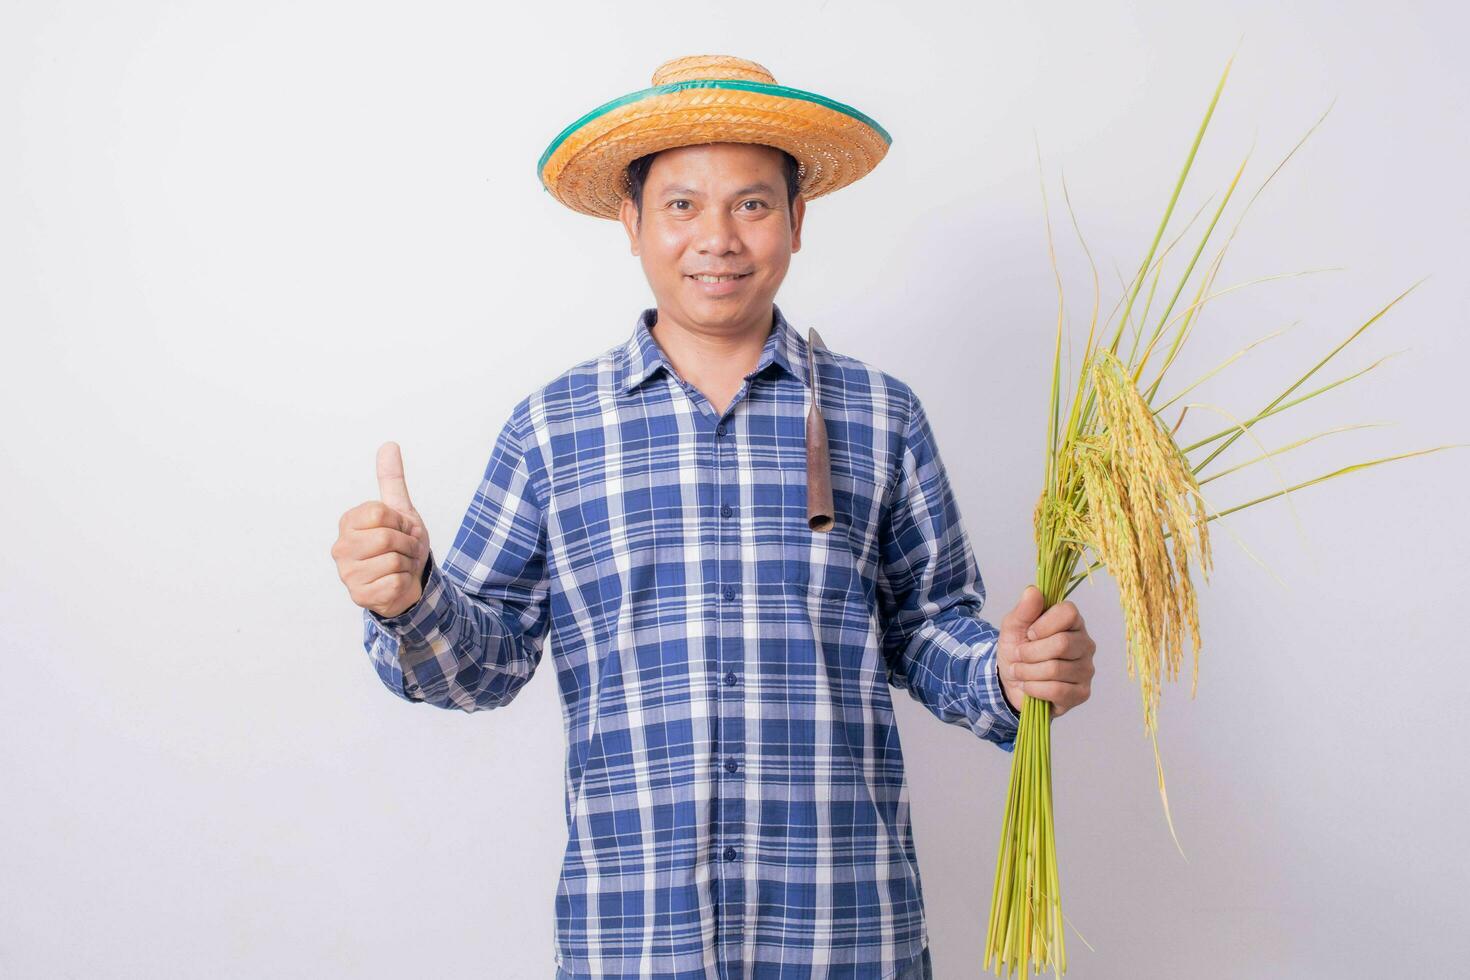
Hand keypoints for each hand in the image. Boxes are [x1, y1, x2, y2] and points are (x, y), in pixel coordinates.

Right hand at [331, 441, 431, 618]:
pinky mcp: (359, 596)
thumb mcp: (401, 511)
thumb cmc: (402, 546)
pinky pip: (395, 583)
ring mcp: (347, 574)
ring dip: (406, 564)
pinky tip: (395, 583)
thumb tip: (389, 445)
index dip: (400, 521)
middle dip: (407, 544)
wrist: (411, 581)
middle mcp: (341, 547)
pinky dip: (404, 582)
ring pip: (392, 561)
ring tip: (399, 566)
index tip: (399, 529)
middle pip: (386, 538)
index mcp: (349, 523)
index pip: (380, 513)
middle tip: (404, 549)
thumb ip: (392, 480)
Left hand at [996, 585, 1096, 718]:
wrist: (1011, 682)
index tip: (1029, 633)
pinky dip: (1035, 689)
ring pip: (1056, 669)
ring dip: (1028, 672)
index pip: (1069, 613)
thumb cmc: (1017, 649)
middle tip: (1018, 655)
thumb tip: (1033, 590)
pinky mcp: (1082, 693)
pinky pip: (1058, 691)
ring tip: (1020, 671)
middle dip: (1030, 652)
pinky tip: (1029, 686)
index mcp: (1072, 622)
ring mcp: (1086, 669)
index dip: (1043, 624)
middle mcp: (1085, 644)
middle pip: (1062, 643)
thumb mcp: (1013, 626)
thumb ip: (1024, 609)